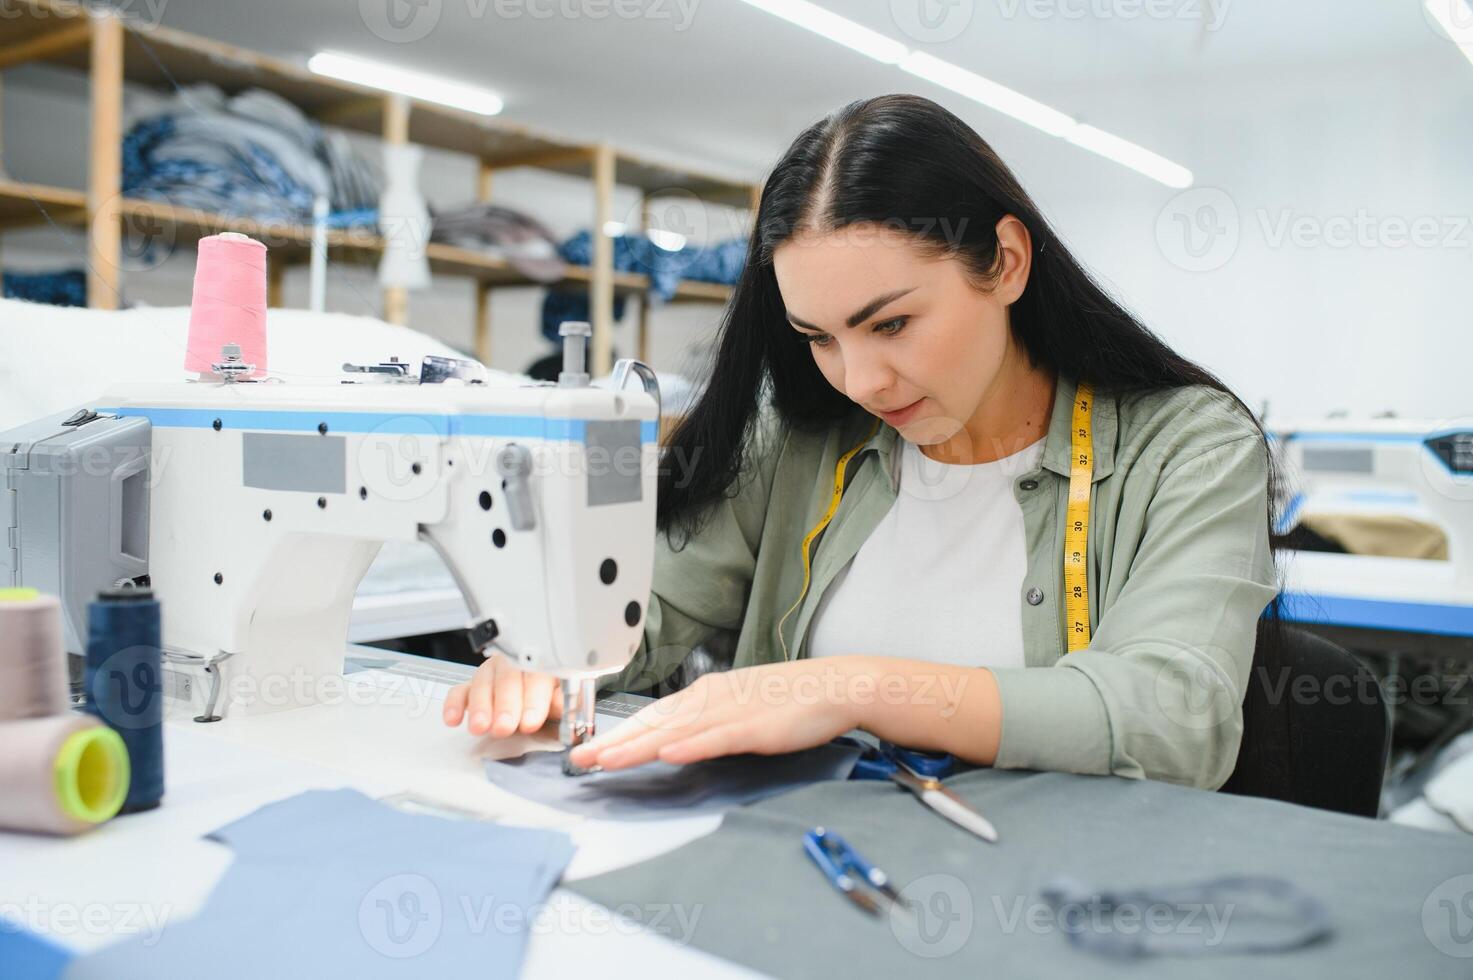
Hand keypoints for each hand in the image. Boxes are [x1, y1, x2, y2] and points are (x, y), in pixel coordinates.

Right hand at [443, 654, 561, 736]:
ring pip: (482, 683)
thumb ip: (563, 701)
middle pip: (508, 679)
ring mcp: (491, 673)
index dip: (534, 701)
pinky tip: (453, 719)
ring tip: (480, 727)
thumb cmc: (550, 694)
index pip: (538, 677)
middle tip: (504, 726)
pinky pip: (459, 691)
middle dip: (505, 705)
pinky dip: (454, 704)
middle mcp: (514, 664)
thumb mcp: (565, 695)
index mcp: (542, 663)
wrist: (537, 693)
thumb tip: (563, 705)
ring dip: (480, 707)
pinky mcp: (472, 686)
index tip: (531, 722)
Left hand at [567, 659, 864, 771]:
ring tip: (607, 759)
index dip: (618, 734)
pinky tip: (669, 753)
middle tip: (578, 759)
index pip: (652, 717)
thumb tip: (674, 740)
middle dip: (614, 742)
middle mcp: (710, 699)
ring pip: (676, 731)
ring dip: (639, 746)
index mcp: (705, 694)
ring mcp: (732, 712)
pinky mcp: (755, 727)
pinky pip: (717, 738)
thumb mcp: (737, 707)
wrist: (834, 685)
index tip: (588, 749)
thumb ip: (706, 723)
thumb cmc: (789, 699)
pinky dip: (691, 745)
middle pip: (654, 724)